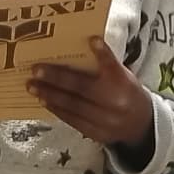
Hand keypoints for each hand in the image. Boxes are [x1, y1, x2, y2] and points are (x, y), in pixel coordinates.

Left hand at [30, 34, 155, 149]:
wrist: (141, 124)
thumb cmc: (126, 92)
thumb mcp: (122, 75)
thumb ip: (106, 65)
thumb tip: (84, 45)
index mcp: (123, 83)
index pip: (112, 65)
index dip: (103, 53)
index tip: (91, 40)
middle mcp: (114, 102)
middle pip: (82, 88)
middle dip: (56, 79)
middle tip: (35, 71)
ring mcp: (105, 121)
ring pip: (73, 106)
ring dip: (50, 95)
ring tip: (32, 87)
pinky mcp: (97, 134)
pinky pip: (73, 121)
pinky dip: (58, 110)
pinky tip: (45, 101)